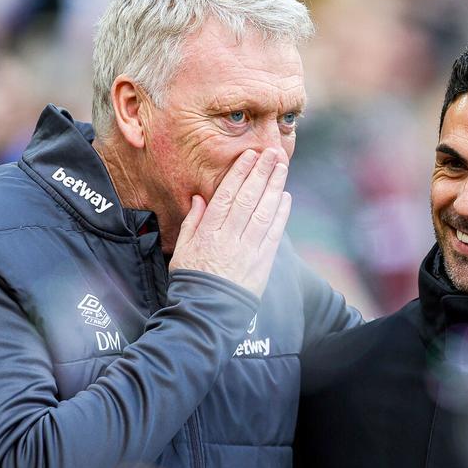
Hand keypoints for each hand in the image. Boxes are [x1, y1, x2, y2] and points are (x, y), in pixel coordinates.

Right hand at [169, 148, 291, 297]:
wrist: (207, 313)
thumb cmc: (191, 280)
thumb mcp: (182, 250)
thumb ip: (192, 223)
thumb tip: (200, 198)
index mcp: (207, 233)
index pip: (226, 196)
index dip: (240, 174)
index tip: (249, 156)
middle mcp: (229, 238)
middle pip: (248, 199)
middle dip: (261, 173)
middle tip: (272, 153)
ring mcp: (247, 251)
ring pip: (263, 212)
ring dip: (274, 187)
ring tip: (282, 167)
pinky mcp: (262, 263)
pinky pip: (273, 234)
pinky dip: (280, 214)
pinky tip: (285, 197)